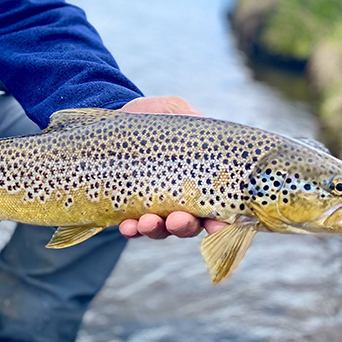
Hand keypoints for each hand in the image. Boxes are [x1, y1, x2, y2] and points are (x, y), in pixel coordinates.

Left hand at [116, 95, 228, 239]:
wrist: (117, 120)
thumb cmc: (154, 119)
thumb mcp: (174, 111)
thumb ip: (191, 116)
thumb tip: (200, 120)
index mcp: (201, 181)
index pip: (218, 208)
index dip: (223, 221)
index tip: (219, 224)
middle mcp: (182, 201)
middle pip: (190, 225)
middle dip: (185, 227)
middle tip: (178, 221)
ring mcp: (156, 208)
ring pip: (161, 229)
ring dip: (156, 229)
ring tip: (148, 222)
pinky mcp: (130, 209)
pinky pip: (133, 226)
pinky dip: (132, 230)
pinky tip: (128, 226)